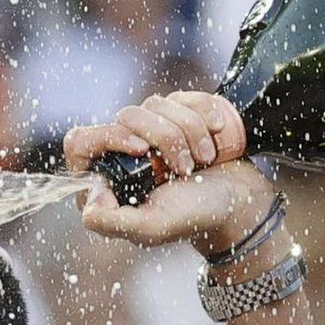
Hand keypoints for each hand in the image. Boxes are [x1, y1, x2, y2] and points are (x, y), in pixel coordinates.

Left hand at [65, 92, 276, 257]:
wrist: (242, 203)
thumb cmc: (196, 218)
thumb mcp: (152, 227)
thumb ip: (113, 222)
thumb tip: (88, 208)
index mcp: (105, 181)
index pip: (82, 140)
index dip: (111, 135)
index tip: (142, 149)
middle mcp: (122, 153)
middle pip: (126, 115)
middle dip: (164, 138)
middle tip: (185, 168)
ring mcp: (151, 131)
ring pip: (156, 103)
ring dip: (190, 131)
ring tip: (204, 160)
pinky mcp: (178, 115)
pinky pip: (183, 96)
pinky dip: (205, 113)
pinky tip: (217, 135)